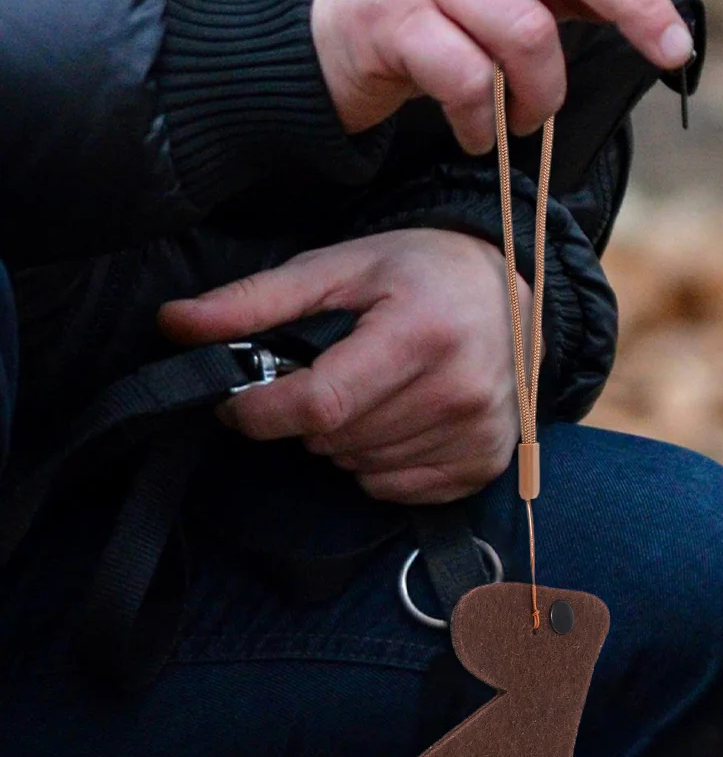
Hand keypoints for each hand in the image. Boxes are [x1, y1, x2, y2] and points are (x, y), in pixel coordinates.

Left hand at [159, 231, 532, 504]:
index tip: (241, 402)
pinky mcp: (487, 460)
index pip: (320, 405)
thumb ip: (255, 301)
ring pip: (360, 467)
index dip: (261, 411)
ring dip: (344, 440)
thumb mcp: (338, 267)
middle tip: (329, 375)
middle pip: (335, 440)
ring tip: (370, 392)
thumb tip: (174, 324)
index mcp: (421, 333)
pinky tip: (397, 420)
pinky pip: (395, 489)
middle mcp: (459, 389)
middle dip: (309, 417)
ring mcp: (478, 431)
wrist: (514, 290)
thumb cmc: (421, 272)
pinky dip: (379, 463)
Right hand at [310, 0, 691, 153]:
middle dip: (635, 3)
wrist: (320, 36)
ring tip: (526, 116)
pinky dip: (487, 122)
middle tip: (670, 50)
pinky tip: (479, 131)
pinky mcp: (394, 20)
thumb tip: (636, 13)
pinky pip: (472, 82)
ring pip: (526, 35)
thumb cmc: (431, 4)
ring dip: (541, 95)